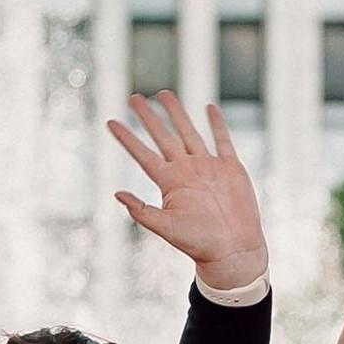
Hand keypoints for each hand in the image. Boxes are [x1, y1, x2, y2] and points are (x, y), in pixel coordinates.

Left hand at [104, 90, 267, 294]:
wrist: (233, 249)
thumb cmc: (199, 243)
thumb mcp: (166, 228)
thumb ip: (142, 211)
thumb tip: (116, 194)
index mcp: (169, 182)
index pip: (142, 154)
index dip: (127, 138)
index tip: (110, 122)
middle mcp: (186, 170)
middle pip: (163, 136)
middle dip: (148, 117)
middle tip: (134, 97)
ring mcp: (208, 167)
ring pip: (189, 132)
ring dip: (177, 113)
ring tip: (164, 93)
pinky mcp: (230, 168)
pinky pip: (222, 141)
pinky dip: (217, 124)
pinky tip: (209, 108)